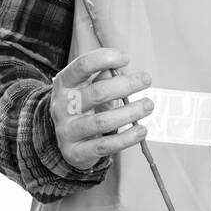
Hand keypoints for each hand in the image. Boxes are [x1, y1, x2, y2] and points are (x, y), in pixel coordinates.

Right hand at [50, 47, 154, 171]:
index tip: (126, 58)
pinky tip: (141, 130)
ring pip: (102, 121)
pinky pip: (104, 146)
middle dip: (126, 85)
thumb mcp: (88, 88)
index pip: (81, 66)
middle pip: (97, 93)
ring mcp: (67, 131)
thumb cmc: (84, 108)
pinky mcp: (76, 152)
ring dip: (130, 112)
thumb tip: (120, 67)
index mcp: (64, 84)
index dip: (104, 58)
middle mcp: (62, 107)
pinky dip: (126, 138)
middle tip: (146, 80)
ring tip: (148, 105)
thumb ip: (102, 77)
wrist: (67, 142)